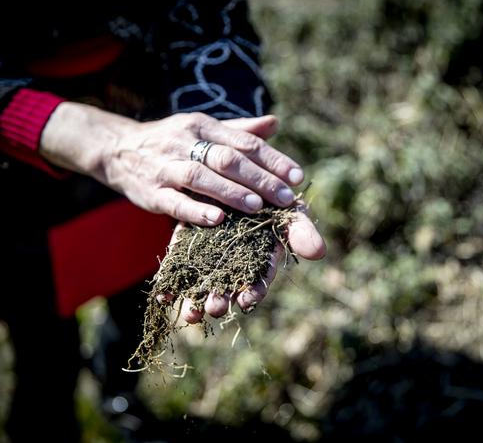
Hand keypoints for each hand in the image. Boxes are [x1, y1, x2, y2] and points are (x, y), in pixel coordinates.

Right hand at [40, 104, 304, 224]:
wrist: (116, 148)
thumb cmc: (171, 141)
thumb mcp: (202, 128)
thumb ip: (238, 130)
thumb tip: (275, 123)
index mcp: (203, 126)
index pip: (244, 142)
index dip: (273, 160)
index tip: (297, 177)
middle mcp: (185, 143)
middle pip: (227, 159)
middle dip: (260, 179)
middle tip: (287, 198)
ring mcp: (166, 167)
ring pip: (201, 177)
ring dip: (231, 192)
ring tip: (258, 207)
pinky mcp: (150, 192)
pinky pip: (174, 201)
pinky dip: (195, 210)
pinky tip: (216, 219)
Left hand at [162, 205, 325, 322]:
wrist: (242, 170)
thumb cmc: (273, 194)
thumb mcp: (289, 208)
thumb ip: (301, 231)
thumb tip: (319, 252)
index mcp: (263, 254)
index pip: (260, 277)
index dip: (255, 290)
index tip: (247, 302)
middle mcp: (237, 257)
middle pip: (229, 283)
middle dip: (222, 298)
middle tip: (213, 309)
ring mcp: (212, 251)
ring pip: (204, 279)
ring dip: (196, 298)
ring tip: (190, 313)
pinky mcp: (189, 241)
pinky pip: (180, 264)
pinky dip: (172, 281)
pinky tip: (163, 296)